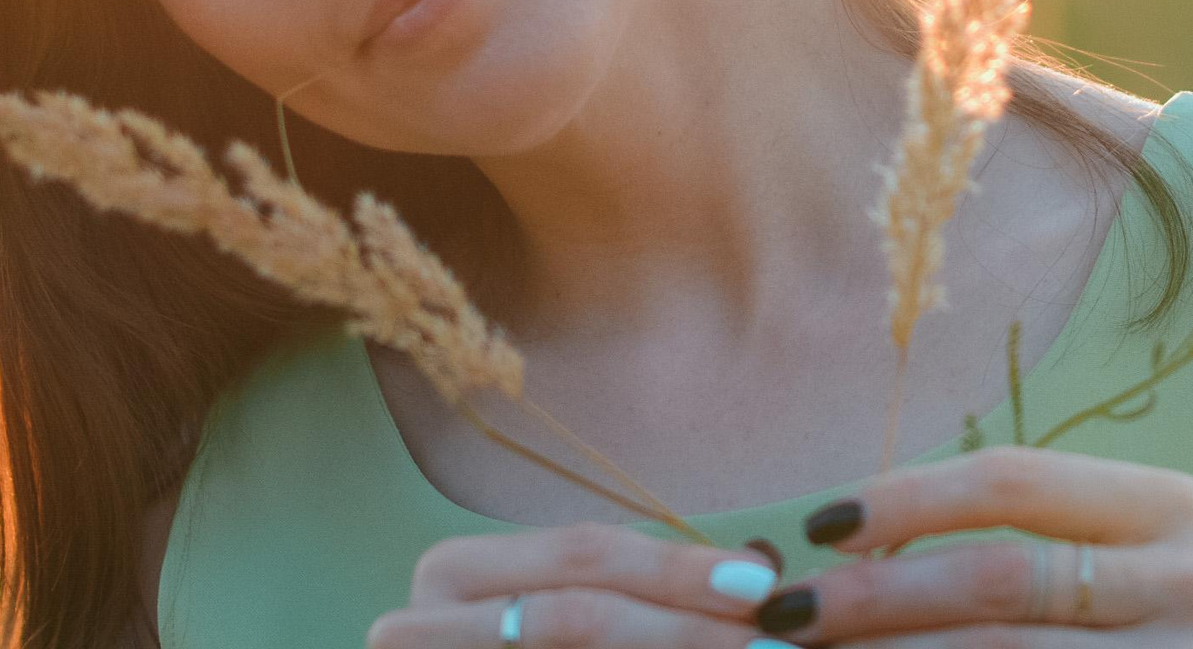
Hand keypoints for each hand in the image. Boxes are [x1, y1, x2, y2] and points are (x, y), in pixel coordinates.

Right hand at [366, 523, 797, 647]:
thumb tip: (759, 568)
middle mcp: (419, 624)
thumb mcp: (557, 608)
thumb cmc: (514, 647)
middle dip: (685, 628)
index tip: (762, 582)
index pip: (581, 553)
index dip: (675, 566)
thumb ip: (636, 591)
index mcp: (452, 572)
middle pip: (577, 615)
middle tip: (773, 638)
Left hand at [749, 449, 1192, 645]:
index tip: (816, 524)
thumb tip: (828, 542)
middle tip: (782, 610)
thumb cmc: (1106, 623)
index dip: (906, 498)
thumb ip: (983, 540)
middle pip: (997, 577)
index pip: (1014, 482)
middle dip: (875, 595)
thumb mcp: (1074, 560)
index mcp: (1170, 506)